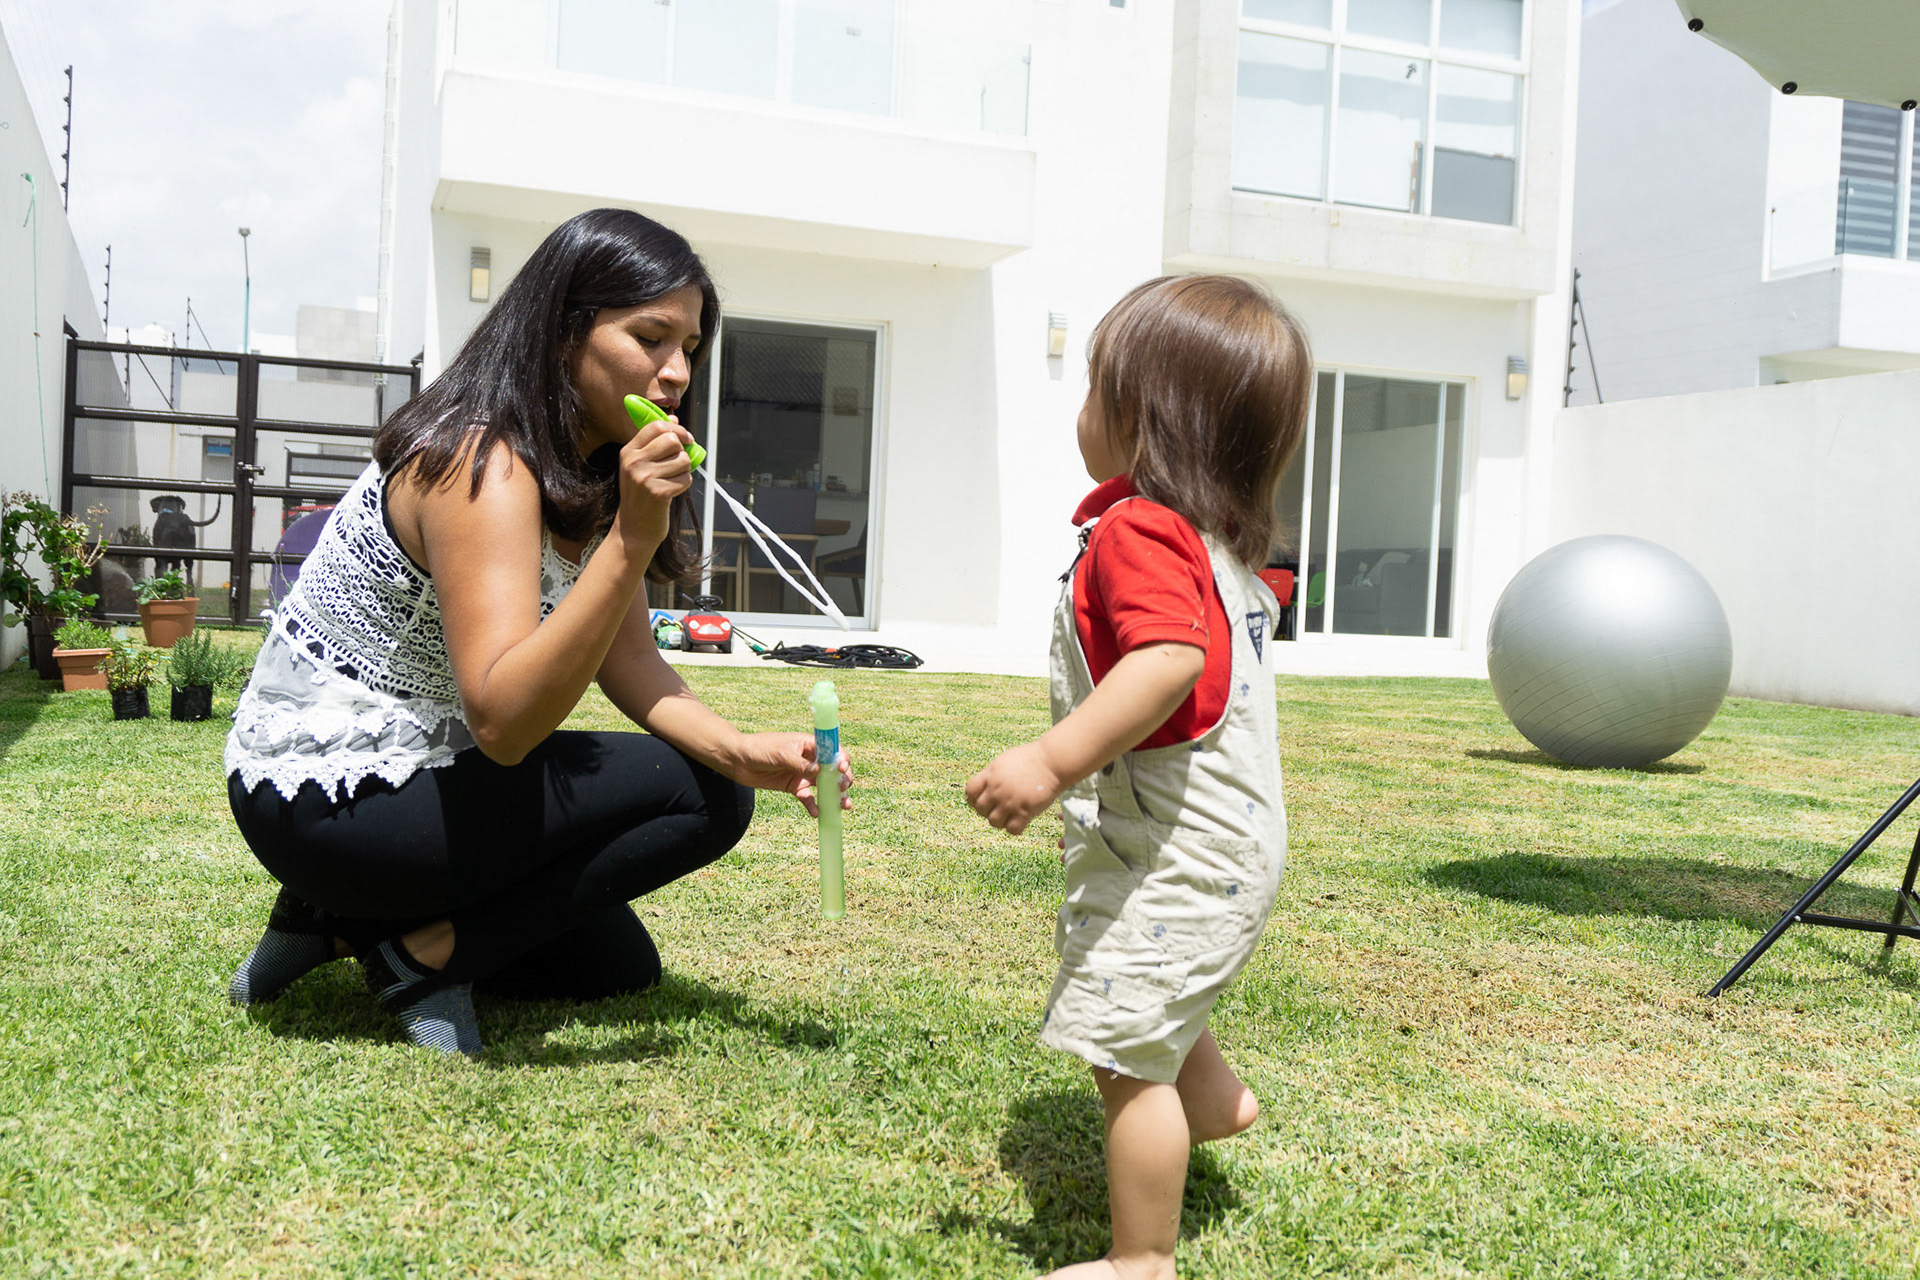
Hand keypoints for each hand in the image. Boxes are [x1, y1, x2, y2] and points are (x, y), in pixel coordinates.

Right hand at [615, 417, 695, 552]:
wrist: (633, 529)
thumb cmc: (641, 495)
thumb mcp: (640, 465)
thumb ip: (655, 442)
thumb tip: (674, 418)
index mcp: (629, 452)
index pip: (656, 426)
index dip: (677, 429)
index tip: (686, 438)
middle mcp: (633, 462)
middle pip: (672, 440)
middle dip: (682, 451)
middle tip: (679, 463)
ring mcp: (644, 477)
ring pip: (683, 459)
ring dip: (684, 470)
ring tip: (672, 480)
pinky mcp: (658, 492)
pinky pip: (686, 479)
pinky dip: (684, 485)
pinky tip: (672, 492)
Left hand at [726, 731, 854, 818]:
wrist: (738, 761)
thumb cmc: (759, 749)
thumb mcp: (781, 754)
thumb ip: (800, 764)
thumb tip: (819, 772)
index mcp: (809, 744)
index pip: (833, 750)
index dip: (841, 759)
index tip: (842, 768)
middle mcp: (809, 759)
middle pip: (833, 770)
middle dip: (842, 780)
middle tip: (843, 789)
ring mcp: (802, 774)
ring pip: (824, 785)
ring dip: (834, 795)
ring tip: (843, 805)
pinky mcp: (794, 787)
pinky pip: (808, 797)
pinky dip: (813, 805)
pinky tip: (817, 813)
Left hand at [965, 741, 1065, 835]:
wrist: (1053, 761)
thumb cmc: (1032, 758)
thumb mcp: (1005, 760)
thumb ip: (992, 774)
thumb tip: (985, 785)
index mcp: (991, 774)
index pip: (970, 791)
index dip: (974, 798)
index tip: (983, 799)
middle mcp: (997, 788)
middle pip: (980, 809)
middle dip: (987, 810)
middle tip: (999, 808)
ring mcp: (1010, 801)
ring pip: (993, 822)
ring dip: (1001, 820)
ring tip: (1011, 814)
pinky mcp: (1025, 811)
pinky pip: (1012, 829)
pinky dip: (1015, 828)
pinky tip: (1022, 819)